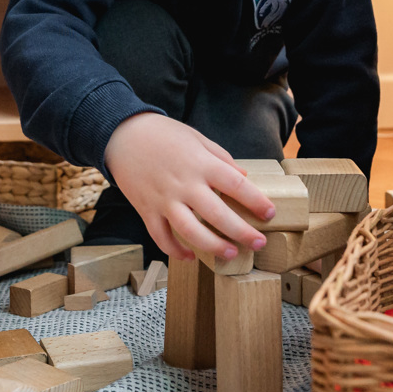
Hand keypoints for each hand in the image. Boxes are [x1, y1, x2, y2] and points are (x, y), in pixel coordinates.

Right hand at [103, 113, 274, 261]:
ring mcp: (164, 200)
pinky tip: (191, 256)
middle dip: (242, 233)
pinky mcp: (147, 210)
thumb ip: (221, 158)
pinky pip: (162, 238)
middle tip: (259, 243)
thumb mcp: (197, 138)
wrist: (123, 135)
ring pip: (191, 232)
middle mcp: (184, 184)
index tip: (269, 214)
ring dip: (213, 247)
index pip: (236, 186)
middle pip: (218, 215)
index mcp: (201, 164)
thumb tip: (243, 178)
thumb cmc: (164, 134)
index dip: (256, 202)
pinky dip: (176, 251)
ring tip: (231, 254)